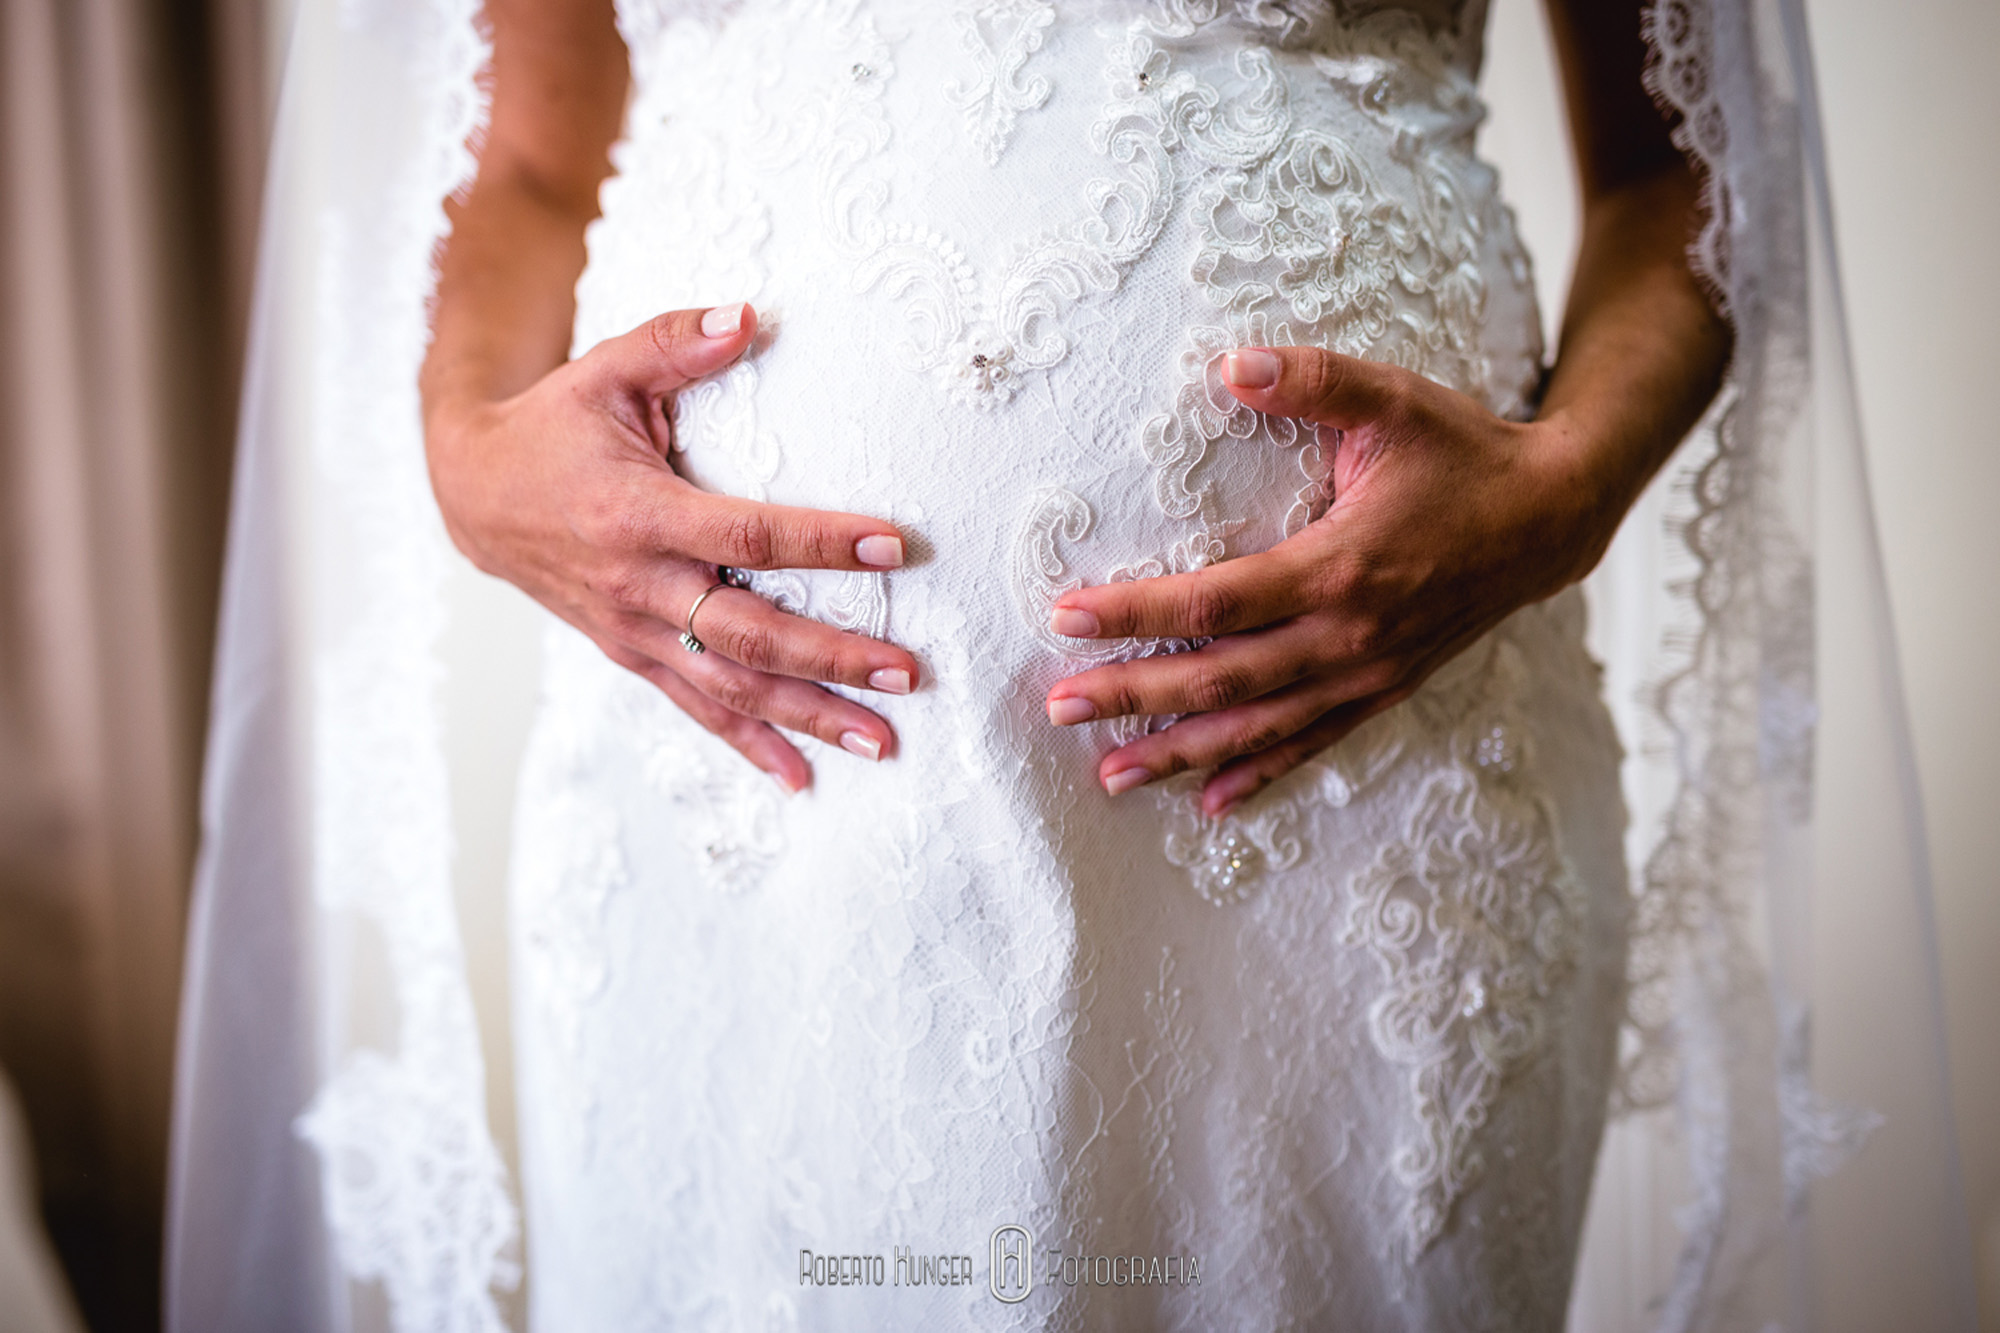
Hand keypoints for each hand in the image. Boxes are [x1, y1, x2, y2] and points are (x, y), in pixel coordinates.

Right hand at [425, 302, 920, 792]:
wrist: (474, 494)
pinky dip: (748, 745)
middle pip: (747, 634)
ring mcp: (633, 630)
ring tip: (881, 739)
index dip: (820, 542)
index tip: (894, 546)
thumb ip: (674, 342)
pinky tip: (803, 776)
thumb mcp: (605, 370)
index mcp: (639, 513)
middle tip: (906, 672)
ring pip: (728, 687)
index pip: (746, 535)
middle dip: (831, 658)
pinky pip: (694, 708)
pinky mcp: (630, 654)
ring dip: (806, 716)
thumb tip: (750, 315)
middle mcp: (638, 585)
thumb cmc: (553, 426)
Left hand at [1042, 346, 1625, 817]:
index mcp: (1340, 566)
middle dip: (1134, 695)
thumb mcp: (1393, 399)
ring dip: (1179, 753)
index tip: (1067, 616)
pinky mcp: (1383, 690)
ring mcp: (1367, 673)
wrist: (1552, 517)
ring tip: (1108, 775)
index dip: (1136, 612)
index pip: (1215, 601)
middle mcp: (1349, 636)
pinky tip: (1208, 802)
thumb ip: (1311, 380)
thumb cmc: (1464, 452)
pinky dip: (1257, 773)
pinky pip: (1311, 744)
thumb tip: (1227, 364)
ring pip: (1258, 727)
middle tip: (1058, 705)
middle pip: (1221, 680)